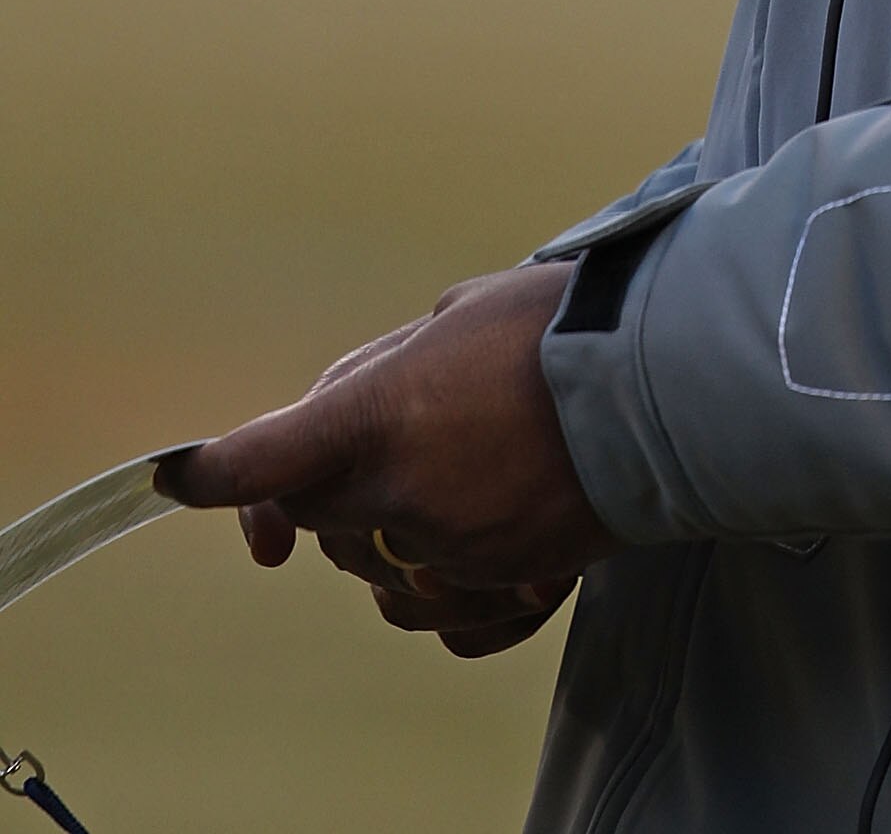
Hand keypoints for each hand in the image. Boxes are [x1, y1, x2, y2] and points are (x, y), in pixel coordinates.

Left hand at [159, 265, 619, 656]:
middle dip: (326, 483)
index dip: (214, 474)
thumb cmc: (562, 325)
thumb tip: (345, 406)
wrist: (666, 380)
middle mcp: (401, 495)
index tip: (180, 475)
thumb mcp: (455, 315)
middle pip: (317, 515)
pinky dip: (443, 590)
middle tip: (384, 436)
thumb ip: (383, 370)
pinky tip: (480, 547)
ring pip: (377, 569)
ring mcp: (452, 551)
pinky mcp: (504, 586)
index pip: (263, 461)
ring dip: (392, 531)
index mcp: (378, 417)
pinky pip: (439, 618)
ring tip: (461, 471)